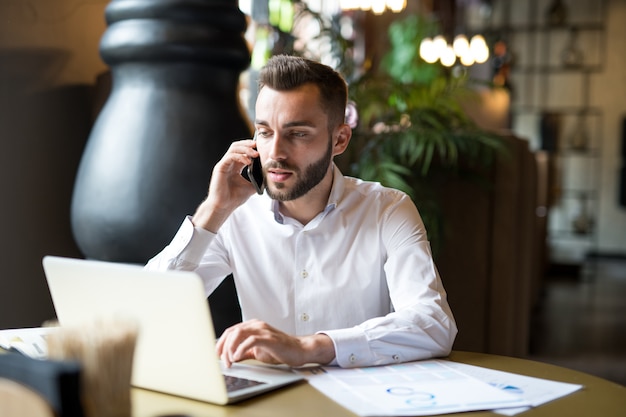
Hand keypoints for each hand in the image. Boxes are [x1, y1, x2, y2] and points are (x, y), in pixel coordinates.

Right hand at [192, 139, 258, 231]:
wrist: (224, 206)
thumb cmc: (234, 198)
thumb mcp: (251, 187)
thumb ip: (258, 179)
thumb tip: (269, 175)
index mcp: (235, 167)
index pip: (242, 152)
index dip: (251, 148)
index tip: (261, 148)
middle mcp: (229, 164)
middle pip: (237, 146)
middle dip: (247, 144)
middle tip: (258, 145)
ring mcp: (224, 165)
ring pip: (233, 149)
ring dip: (245, 149)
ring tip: (255, 153)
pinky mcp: (220, 168)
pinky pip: (230, 157)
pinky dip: (240, 157)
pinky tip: (248, 162)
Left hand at [216, 319, 334, 367]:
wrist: (299, 350)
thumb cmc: (280, 349)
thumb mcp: (258, 351)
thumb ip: (244, 352)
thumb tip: (230, 357)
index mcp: (252, 326)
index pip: (230, 331)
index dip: (221, 343)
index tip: (217, 355)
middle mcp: (256, 325)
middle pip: (232, 331)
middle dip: (223, 347)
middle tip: (223, 361)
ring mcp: (263, 330)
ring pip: (238, 333)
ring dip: (230, 348)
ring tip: (230, 361)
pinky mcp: (268, 338)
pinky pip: (250, 340)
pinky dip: (241, 349)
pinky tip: (238, 358)